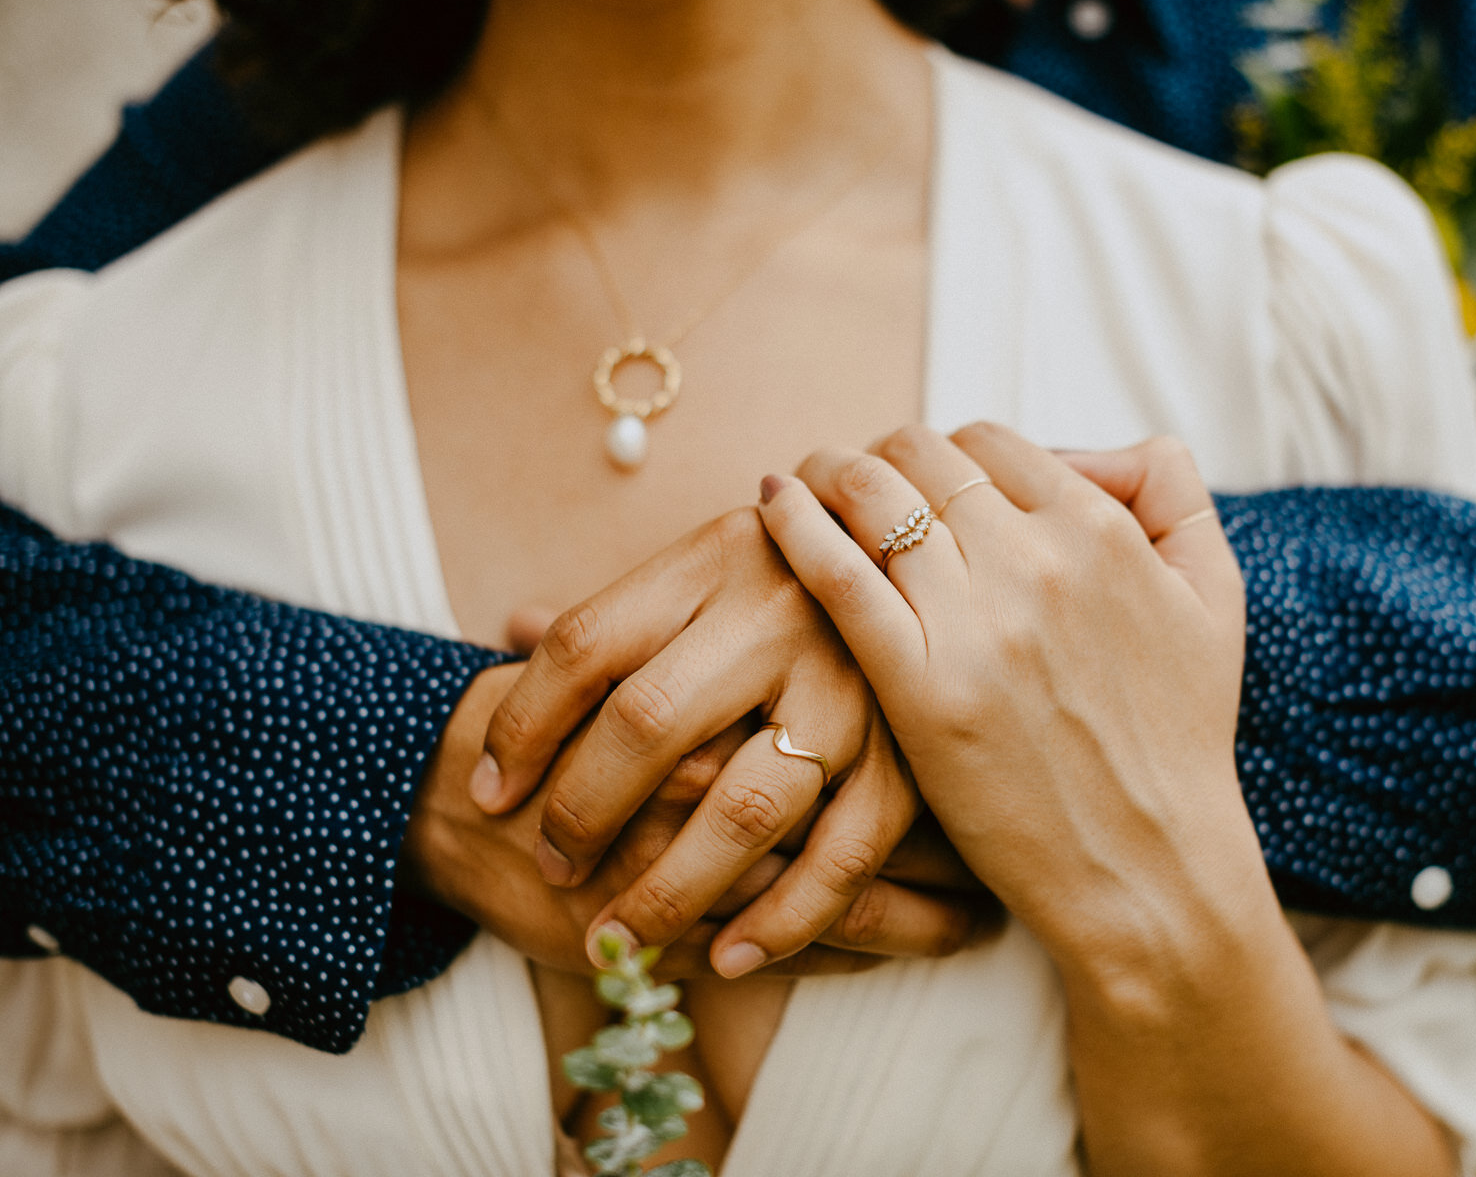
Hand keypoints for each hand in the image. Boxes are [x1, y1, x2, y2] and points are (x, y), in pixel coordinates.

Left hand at [472, 507, 996, 975]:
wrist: (945, 563)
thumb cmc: (796, 584)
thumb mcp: (711, 571)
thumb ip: (625, 612)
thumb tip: (502, 626)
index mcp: (714, 558)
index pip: (584, 645)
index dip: (519, 729)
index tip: (487, 795)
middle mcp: (780, 611)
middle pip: (646, 722)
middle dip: (581, 815)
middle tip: (552, 873)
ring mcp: (853, 684)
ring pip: (742, 807)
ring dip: (669, 891)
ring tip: (618, 941)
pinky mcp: (912, 753)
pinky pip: (842, 856)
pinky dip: (783, 920)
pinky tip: (729, 959)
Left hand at [758, 430, 1461, 1176]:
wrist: (1151, 868)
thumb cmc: (1180, 741)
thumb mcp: (1215, 598)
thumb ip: (1174, 495)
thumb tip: (1100, 447)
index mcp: (1102, 532)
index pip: (990, 440)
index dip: (947, 450)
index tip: (922, 477)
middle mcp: (1037, 562)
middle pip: (922, 455)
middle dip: (882, 456)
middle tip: (854, 479)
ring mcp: (976, 624)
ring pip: (875, 496)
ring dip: (831, 472)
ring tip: (803, 482)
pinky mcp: (922, 687)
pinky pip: (839, 574)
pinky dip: (796, 523)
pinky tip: (771, 502)